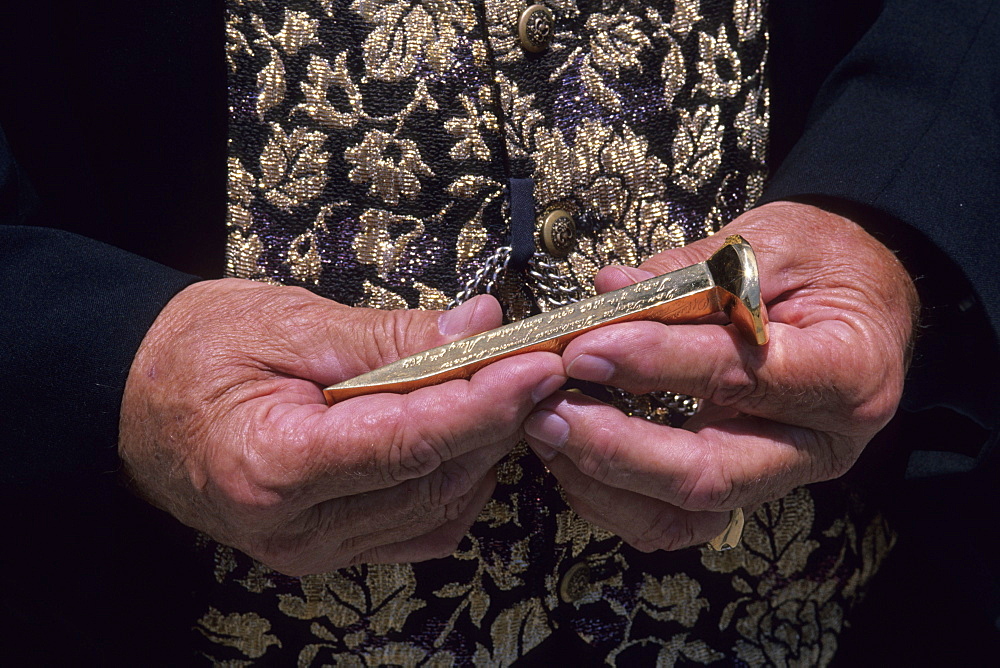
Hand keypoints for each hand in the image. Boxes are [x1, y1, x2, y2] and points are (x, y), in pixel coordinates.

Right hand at [120, 280, 563, 574]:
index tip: (539, 363)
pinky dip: (457, 478)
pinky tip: (467, 432)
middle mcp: (297, 528)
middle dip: (497, 418)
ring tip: (508, 386)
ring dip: (483, 447)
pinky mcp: (331, 545)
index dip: (485, 401)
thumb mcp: (285, 323)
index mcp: (272, 467)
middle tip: (539, 361)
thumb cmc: (194, 352)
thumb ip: (387, 335)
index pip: (408, 441)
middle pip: (432, 477)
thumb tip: (478, 325)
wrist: (134, 399)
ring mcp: (315, 548)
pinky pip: (420, 525)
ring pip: (437, 506)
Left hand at [524, 201, 918, 550]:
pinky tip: (573, 454)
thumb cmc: (820, 262)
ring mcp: (782, 474)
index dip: (655, 362)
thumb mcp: (767, 243)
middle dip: (616, 449)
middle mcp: (821, 443)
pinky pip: (674, 517)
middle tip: (548, 411)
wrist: (861, 292)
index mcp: (847, 371)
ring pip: (685, 515)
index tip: (586, 346)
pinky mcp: (745, 485)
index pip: (740, 376)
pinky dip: (616, 496)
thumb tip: (609, 292)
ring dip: (605, 483)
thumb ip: (690, 274)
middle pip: (709, 476)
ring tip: (548, 430)